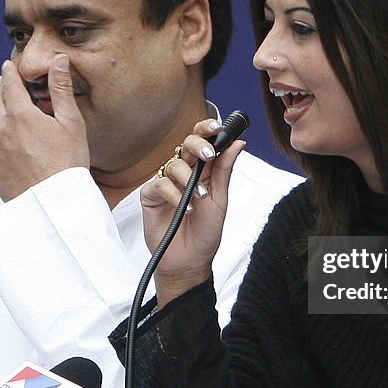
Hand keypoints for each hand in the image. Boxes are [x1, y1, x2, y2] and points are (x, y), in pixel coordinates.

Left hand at [0, 54, 88, 200]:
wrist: (53, 203)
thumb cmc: (68, 163)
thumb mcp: (71, 123)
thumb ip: (61, 89)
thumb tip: (57, 60)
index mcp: (21, 114)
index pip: (9, 82)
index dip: (9, 71)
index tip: (8, 66)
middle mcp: (0, 127)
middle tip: (6, 83)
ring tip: (0, 108)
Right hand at [140, 119, 244, 305]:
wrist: (189, 261)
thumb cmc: (205, 232)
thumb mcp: (220, 200)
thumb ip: (224, 171)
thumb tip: (238, 143)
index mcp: (202, 171)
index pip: (203, 141)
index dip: (208, 129)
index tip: (218, 126)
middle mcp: (183, 173)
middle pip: (186, 145)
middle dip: (198, 145)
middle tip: (208, 155)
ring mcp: (165, 184)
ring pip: (174, 165)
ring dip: (189, 180)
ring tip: (199, 199)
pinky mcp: (150, 196)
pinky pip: (160, 184)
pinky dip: (173, 194)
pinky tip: (182, 208)